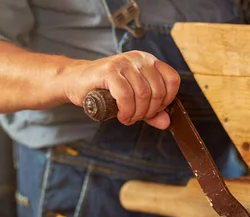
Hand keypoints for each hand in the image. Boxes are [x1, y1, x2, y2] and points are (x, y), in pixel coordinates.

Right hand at [61, 51, 180, 129]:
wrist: (77, 81)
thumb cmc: (106, 90)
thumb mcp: (134, 101)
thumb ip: (152, 112)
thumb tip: (167, 123)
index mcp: (149, 61)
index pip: (172, 79)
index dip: (167, 99)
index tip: (154, 110)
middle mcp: (139, 58)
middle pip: (158, 90)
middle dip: (149, 111)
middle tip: (136, 118)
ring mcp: (124, 62)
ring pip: (143, 94)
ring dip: (136, 113)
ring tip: (127, 118)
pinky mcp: (109, 70)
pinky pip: (126, 94)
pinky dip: (126, 110)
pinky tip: (121, 115)